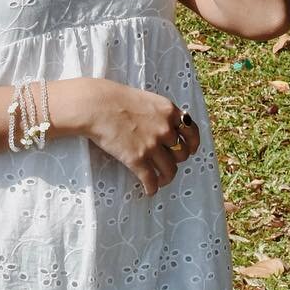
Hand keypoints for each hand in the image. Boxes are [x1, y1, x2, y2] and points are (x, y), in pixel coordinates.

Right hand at [64, 77, 200, 196]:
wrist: (96, 105)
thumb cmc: (116, 99)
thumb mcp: (147, 99)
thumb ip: (160, 113)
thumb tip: (166, 129)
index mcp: (169, 112)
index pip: (192, 132)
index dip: (193, 144)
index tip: (190, 150)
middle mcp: (165, 129)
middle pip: (181, 153)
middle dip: (176, 160)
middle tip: (167, 162)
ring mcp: (152, 145)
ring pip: (170, 170)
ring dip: (166, 178)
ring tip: (160, 180)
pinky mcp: (137, 159)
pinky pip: (151, 180)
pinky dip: (152, 188)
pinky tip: (149, 191)